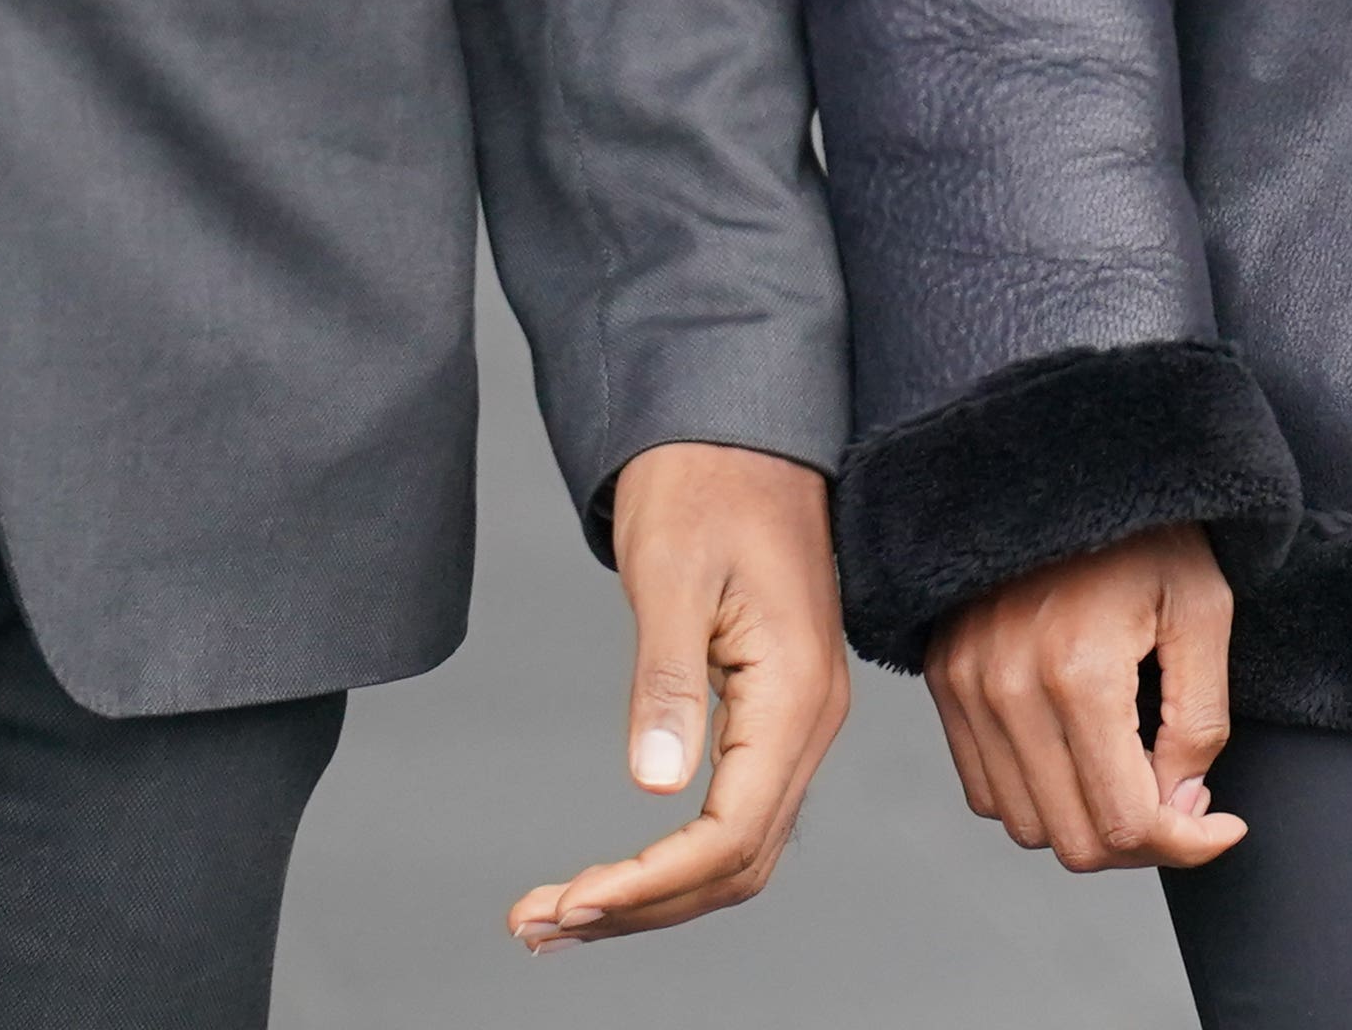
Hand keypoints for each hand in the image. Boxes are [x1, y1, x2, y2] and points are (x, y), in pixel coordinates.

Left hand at [509, 444, 849, 947]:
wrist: (736, 427)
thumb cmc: (704, 483)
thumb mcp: (671, 576)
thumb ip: (668, 682)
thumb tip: (653, 782)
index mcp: (795, 692)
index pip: (731, 833)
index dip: (651, 883)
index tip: (571, 901)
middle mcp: (810, 719)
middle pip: (738, 863)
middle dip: (642, 908)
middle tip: (541, 925)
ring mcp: (798, 719)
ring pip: (738, 850)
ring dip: (654, 896)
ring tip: (560, 916)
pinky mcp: (773, 712)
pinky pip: (735, 813)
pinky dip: (673, 859)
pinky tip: (616, 874)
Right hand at [925, 522, 1244, 874]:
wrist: (1066, 460)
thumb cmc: (1149, 532)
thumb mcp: (1205, 612)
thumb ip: (1201, 722)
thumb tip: (1179, 808)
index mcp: (1080, 672)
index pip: (1126, 822)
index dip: (1186, 845)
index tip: (1221, 823)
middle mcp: (1008, 687)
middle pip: (1074, 841)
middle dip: (1142, 842)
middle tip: (1183, 802)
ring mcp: (967, 684)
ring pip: (1026, 825)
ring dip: (1087, 822)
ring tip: (1133, 774)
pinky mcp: (945, 678)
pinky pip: (986, 788)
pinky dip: (1038, 795)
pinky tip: (1082, 755)